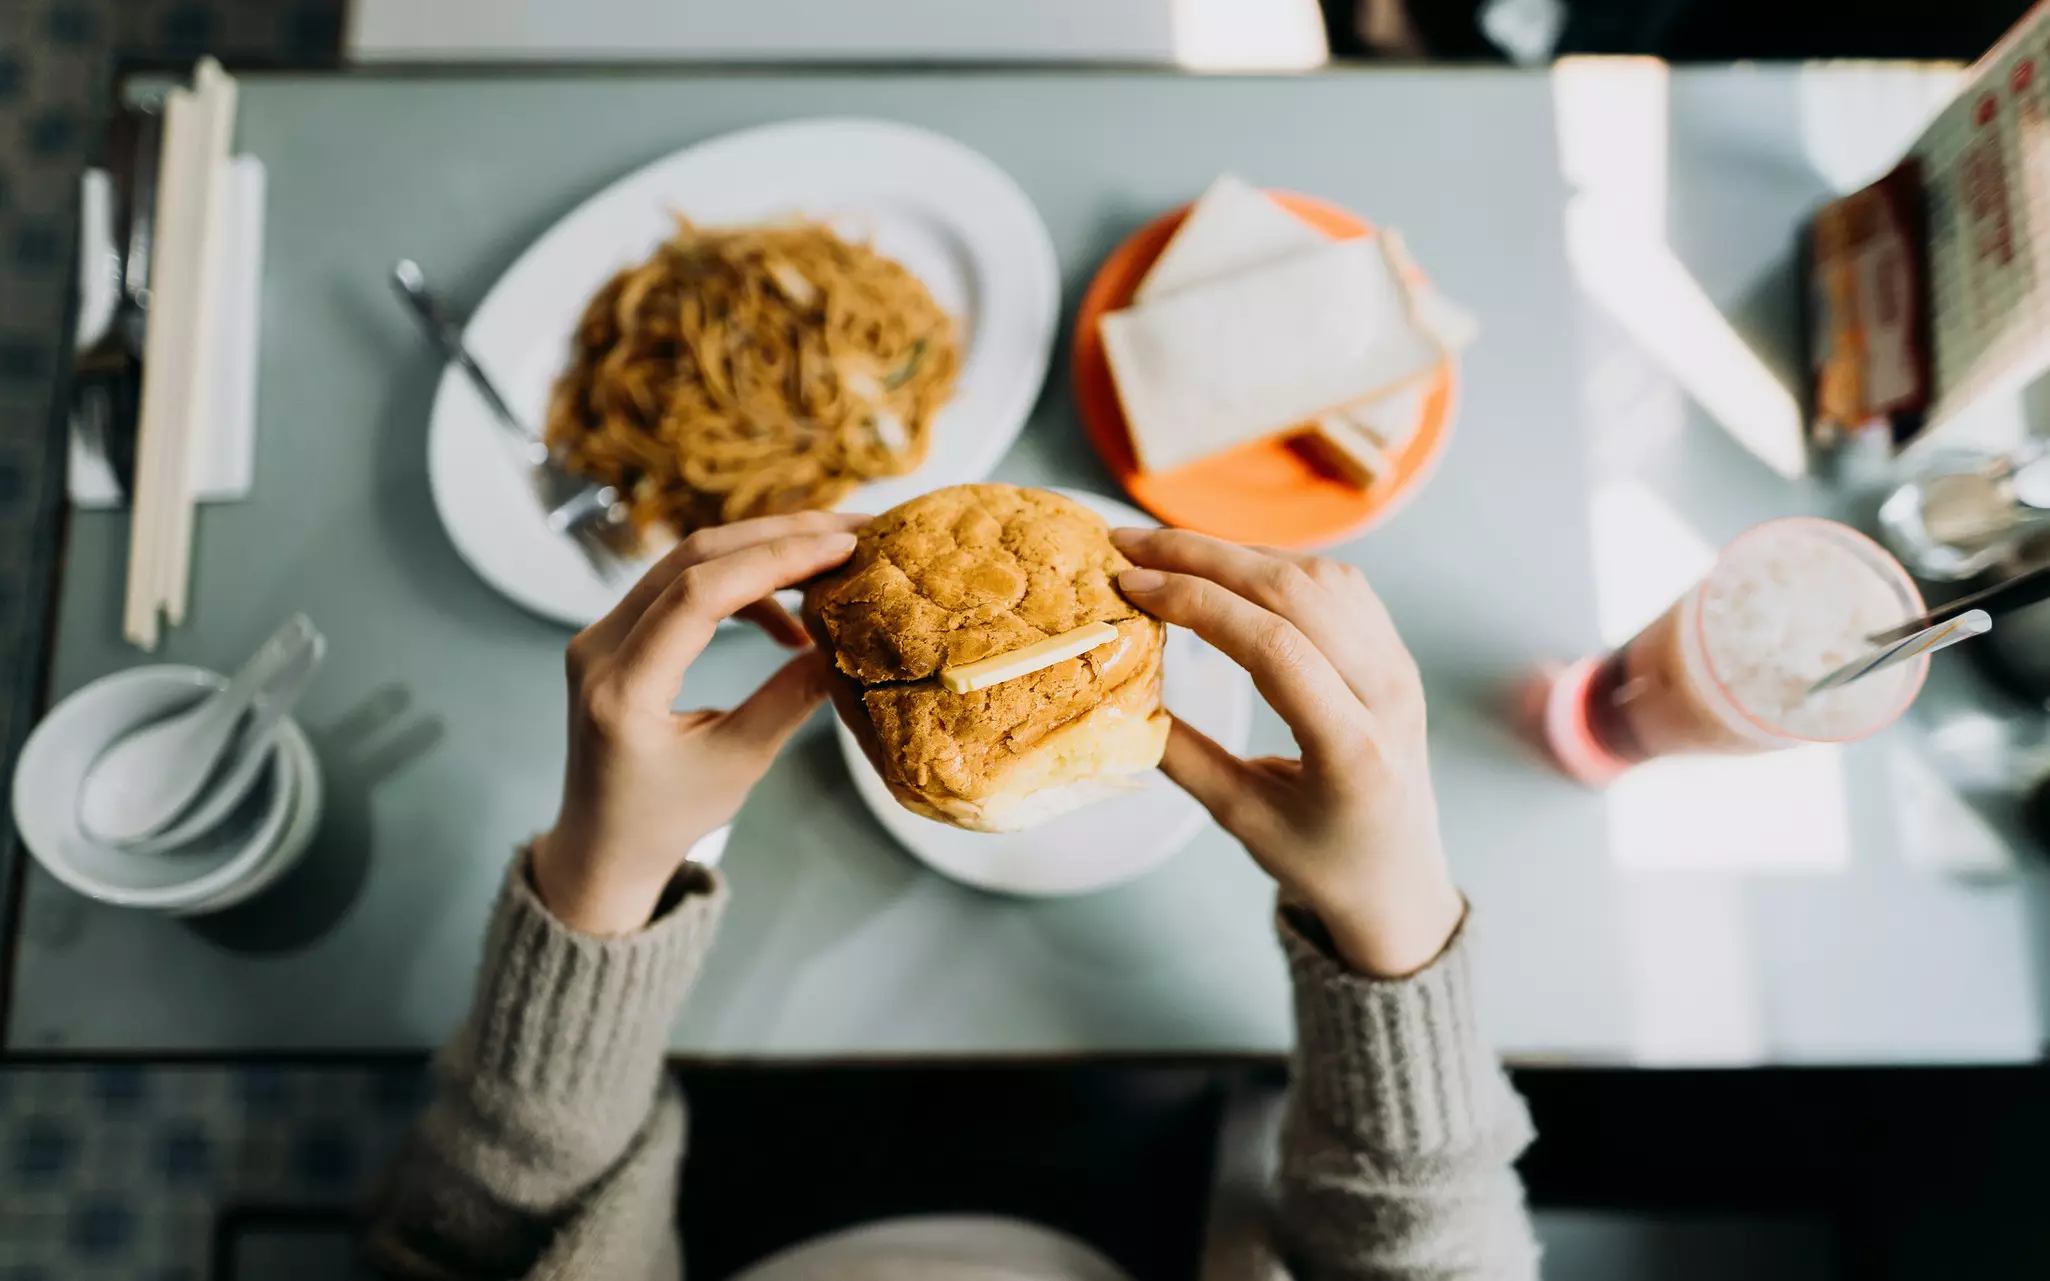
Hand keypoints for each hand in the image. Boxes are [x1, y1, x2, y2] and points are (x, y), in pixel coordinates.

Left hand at [532, 511, 866, 934]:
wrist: (603, 842)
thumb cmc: (667, 817)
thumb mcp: (738, 763)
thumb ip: (791, 699)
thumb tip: (850, 643)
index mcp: (622, 690)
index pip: (697, 594)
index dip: (774, 560)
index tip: (842, 548)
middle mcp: (598, 648)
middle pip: (691, 558)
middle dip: (777, 537)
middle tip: (852, 532)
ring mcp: (600, 634)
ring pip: (686, 562)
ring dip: (761, 555)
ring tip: (830, 566)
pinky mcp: (616, 633)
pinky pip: (681, 584)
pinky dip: (739, 586)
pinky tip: (787, 619)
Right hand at [1112, 528, 1462, 977]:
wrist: (1400, 878)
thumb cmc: (1320, 859)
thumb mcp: (1241, 819)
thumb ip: (1180, 755)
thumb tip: (1116, 690)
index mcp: (1353, 748)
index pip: (1273, 645)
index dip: (1196, 602)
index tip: (1130, 586)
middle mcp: (1388, 694)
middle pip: (1294, 592)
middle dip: (1201, 557)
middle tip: (1126, 544)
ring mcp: (1398, 666)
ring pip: (1315, 576)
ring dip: (1233, 552)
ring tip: (1162, 551)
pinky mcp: (1394, 651)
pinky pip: (1335, 584)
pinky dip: (1271, 563)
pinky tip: (1223, 567)